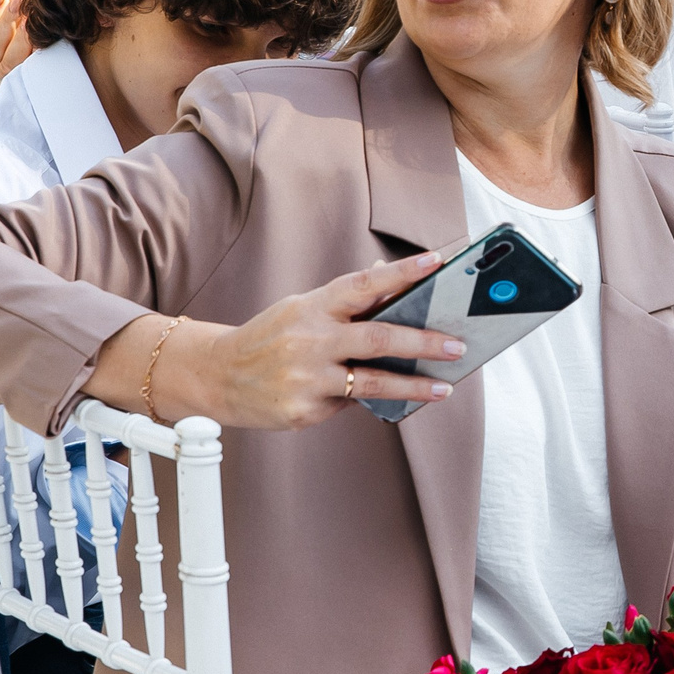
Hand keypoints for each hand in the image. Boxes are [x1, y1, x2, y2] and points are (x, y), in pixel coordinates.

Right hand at [157, 255, 466, 428]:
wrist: (216, 376)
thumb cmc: (269, 338)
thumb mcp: (302, 309)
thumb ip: (344, 300)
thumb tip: (386, 275)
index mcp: (312, 307)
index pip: (363, 284)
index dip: (402, 272)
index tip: (437, 261)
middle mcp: (310, 340)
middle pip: (378, 339)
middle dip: (423, 343)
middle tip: (457, 346)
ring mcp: (306, 378)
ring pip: (373, 384)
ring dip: (414, 386)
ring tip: (444, 387)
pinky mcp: (303, 411)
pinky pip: (349, 406)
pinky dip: (366, 402)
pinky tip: (380, 401)